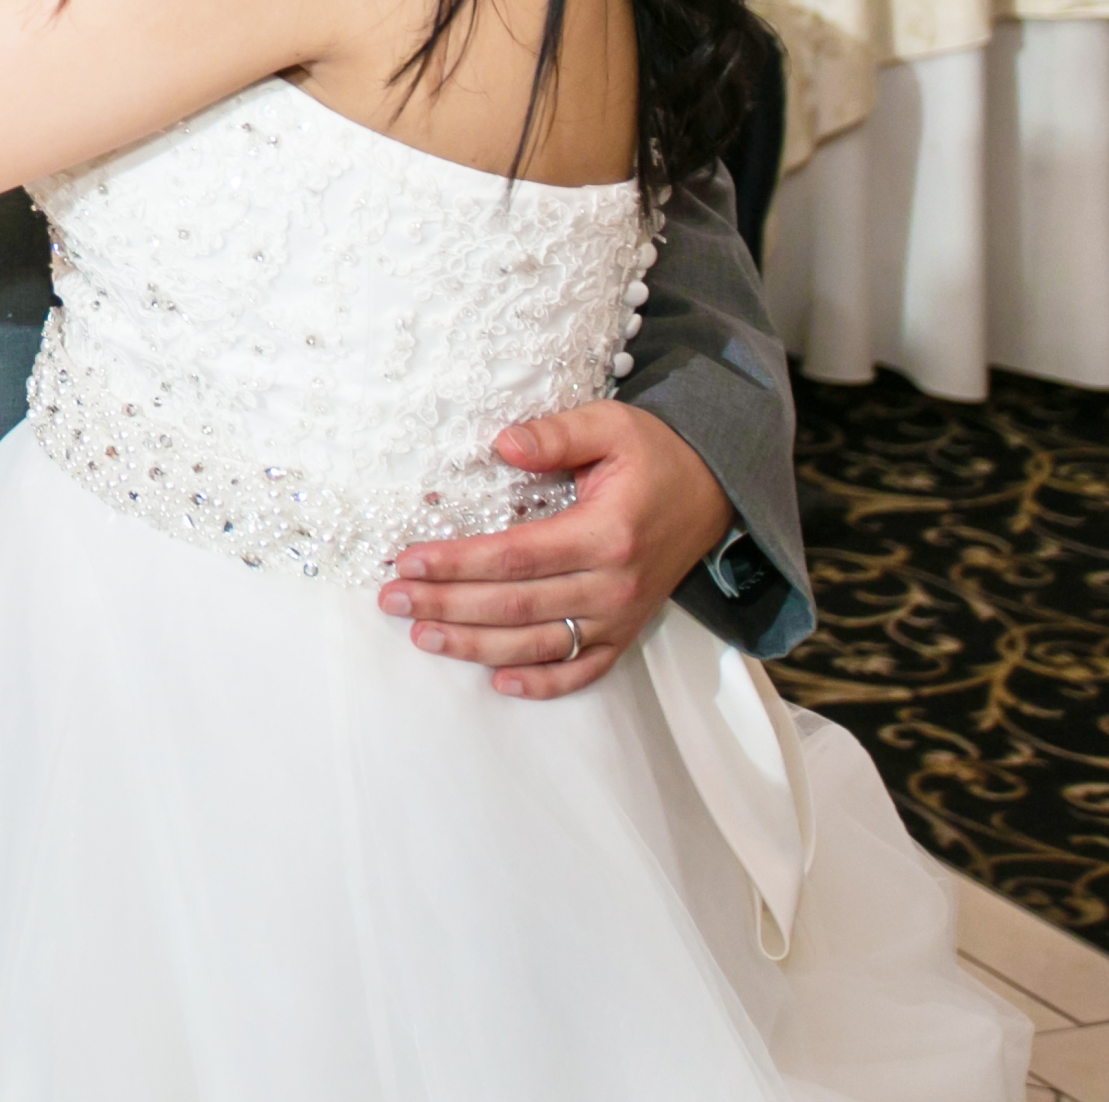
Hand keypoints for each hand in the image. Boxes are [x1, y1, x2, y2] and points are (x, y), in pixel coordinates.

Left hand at [376, 403, 733, 699]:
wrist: (715, 490)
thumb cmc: (654, 454)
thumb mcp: (611, 424)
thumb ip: (556, 434)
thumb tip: (503, 443)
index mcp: (605, 534)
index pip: (515, 557)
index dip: (458, 563)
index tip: (408, 561)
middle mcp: (613, 585)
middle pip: (515, 605)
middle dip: (447, 605)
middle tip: (393, 600)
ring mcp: (621, 616)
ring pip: (539, 644)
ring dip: (476, 647)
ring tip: (422, 636)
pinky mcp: (626, 632)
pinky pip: (584, 670)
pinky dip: (543, 683)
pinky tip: (499, 682)